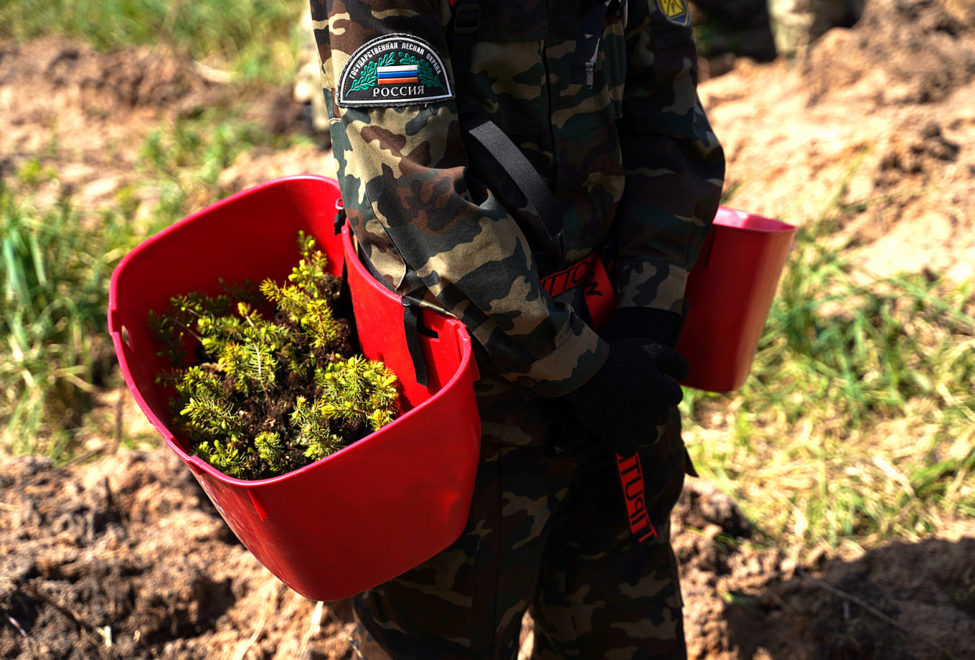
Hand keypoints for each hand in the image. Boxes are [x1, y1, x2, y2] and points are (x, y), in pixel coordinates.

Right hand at [560, 338, 688, 456]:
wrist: (584, 373)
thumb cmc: (618, 358)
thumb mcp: (651, 348)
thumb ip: (676, 361)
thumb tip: (684, 376)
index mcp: (665, 393)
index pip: (674, 395)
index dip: (660, 386)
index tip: (644, 381)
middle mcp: (656, 415)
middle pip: (662, 416)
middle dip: (651, 406)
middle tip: (631, 394)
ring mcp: (638, 430)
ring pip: (650, 436)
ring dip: (643, 427)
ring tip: (626, 414)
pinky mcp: (619, 441)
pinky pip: (630, 449)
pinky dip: (626, 441)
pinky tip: (617, 428)